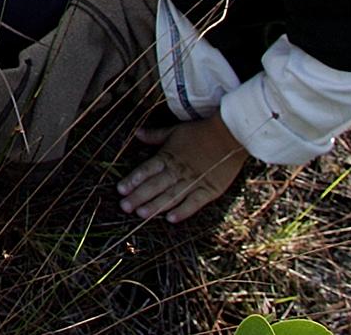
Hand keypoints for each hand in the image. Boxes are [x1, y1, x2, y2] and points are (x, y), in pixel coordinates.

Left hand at [117, 115, 247, 221]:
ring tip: (141, 214)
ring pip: (171, 196)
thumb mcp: (175, 131)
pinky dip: (182, 211)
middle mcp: (178, 170)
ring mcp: (194, 181)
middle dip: (138, 197)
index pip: (146, 170)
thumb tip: (136, 133)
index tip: (120, 189)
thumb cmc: (201, 132)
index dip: (133, 180)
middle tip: (124, 207)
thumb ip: (155, 135)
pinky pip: (194, 203)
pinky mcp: (209, 190)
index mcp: (168, 156)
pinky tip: (170, 219)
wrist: (230, 135)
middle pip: (155, 185)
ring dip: (155, 206)